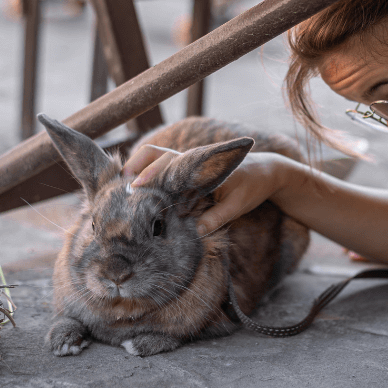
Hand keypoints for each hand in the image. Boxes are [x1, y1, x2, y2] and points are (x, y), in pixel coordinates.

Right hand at [123, 145, 288, 236]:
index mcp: (202, 164)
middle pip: (155, 155)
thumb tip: (194, 232)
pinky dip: (145, 173)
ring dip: (137, 168)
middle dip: (136, 169)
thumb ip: (216, 217)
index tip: (135, 187)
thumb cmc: (253, 186)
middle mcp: (190, 159)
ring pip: (154, 157)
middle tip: (122, 189)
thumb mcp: (238, 204)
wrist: (266, 172)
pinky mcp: (186, 170)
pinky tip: (134, 189)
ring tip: (121, 188)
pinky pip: (161, 166)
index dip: (150, 174)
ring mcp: (187, 162)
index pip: (169, 163)